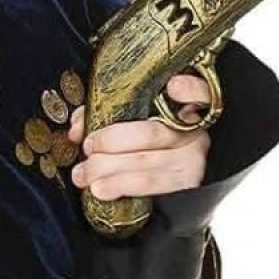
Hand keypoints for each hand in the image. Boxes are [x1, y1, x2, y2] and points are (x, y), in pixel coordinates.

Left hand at [67, 73, 211, 199]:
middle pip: (151, 132)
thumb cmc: (147, 146)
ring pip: (146, 161)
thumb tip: (78, 127)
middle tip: (88, 146)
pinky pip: (149, 184)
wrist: (173, 192)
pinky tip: (100, 190)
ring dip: (108, 167)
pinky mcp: (186, 186)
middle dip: (111, 140)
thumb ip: (108, 115)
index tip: (173, 87)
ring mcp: (192, 161)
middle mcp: (193, 133)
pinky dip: (121, 186)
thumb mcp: (136, 122)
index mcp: (184, 107)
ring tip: (83, 174)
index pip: (200, 93)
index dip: (190, 89)